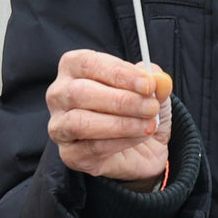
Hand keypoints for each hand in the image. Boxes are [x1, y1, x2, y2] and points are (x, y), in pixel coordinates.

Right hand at [46, 51, 171, 186]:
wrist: (141, 150)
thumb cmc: (137, 110)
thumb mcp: (152, 91)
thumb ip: (154, 80)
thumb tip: (158, 79)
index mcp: (74, 68)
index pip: (87, 63)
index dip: (118, 73)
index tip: (147, 83)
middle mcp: (59, 94)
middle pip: (79, 92)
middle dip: (121, 101)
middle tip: (151, 107)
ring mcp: (59, 126)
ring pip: (80, 123)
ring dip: (121, 124)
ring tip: (149, 125)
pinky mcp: (69, 154)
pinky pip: (91, 147)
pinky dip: (122, 142)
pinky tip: (140, 137)